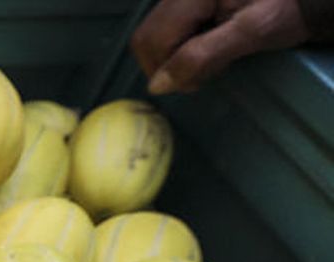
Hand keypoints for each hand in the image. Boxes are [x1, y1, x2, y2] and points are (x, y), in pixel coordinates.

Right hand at [132, 0, 309, 92]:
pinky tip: (203, 50)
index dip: (167, 69)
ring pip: (153, 37)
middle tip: (198, 74)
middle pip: (146, 38)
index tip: (196, 81)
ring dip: (171, 60)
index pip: (154, 40)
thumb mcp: (250, 33)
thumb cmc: (285, 10)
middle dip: (165, 66)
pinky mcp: (186, 4)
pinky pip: (166, 31)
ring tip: (205, 61)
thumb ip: (202, 56)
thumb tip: (158, 85)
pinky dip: (178, 49)